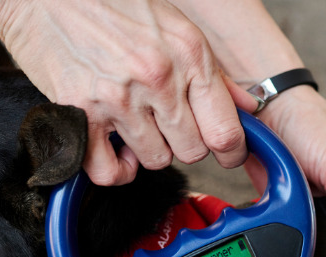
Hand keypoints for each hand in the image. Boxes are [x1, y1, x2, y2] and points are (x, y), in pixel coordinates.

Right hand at [1, 0, 256, 184]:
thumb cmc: (107, 4)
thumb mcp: (173, 24)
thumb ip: (208, 70)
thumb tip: (245, 108)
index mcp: (189, 53)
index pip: (226, 130)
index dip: (230, 151)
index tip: (224, 155)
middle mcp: (158, 77)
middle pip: (191, 151)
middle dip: (181, 144)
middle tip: (164, 126)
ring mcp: (119, 97)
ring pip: (154, 161)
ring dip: (146, 151)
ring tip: (133, 127)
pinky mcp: (81, 113)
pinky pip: (108, 171)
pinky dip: (115, 170)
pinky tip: (113, 149)